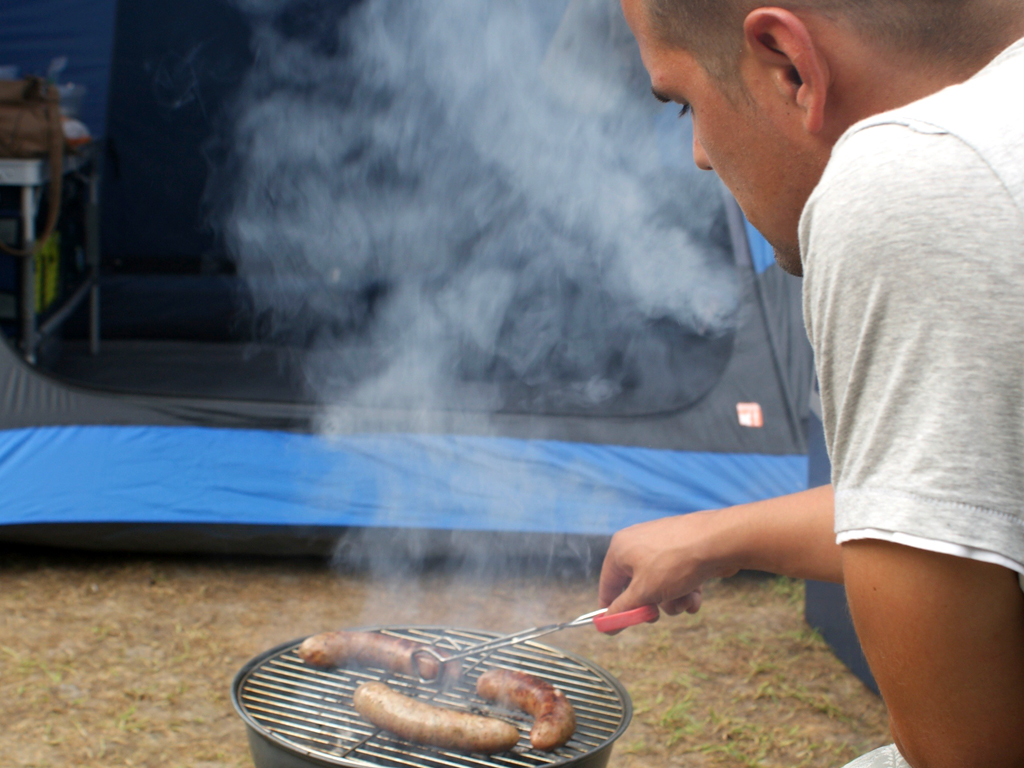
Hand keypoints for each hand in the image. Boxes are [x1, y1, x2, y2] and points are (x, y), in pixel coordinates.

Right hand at [598, 511, 732, 616]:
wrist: (718, 542)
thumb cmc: (675, 564)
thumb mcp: (644, 592)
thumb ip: (623, 609)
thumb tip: (606, 625)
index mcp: (621, 548)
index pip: (608, 582)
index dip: (612, 607)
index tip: (617, 627)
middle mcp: (638, 543)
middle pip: (637, 587)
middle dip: (652, 605)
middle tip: (658, 615)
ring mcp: (662, 545)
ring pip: (660, 586)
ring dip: (673, 600)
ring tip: (687, 601)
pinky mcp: (682, 550)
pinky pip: (676, 577)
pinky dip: (685, 589)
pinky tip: (698, 594)